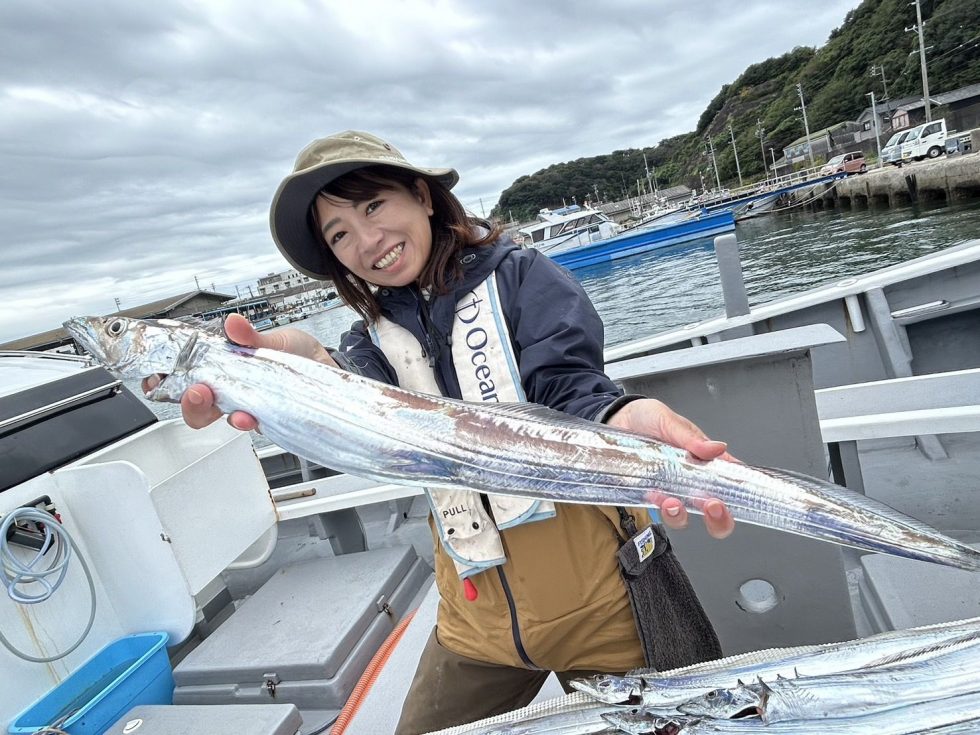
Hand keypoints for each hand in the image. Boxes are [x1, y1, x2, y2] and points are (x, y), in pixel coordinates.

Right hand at [142, 313, 336, 431]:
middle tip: (197, 392)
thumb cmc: (295, 353)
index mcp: (224, 369)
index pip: (187, 379)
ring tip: (226, 407)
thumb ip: (251, 335)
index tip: (157, 378)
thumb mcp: (273, 338)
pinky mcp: (271, 418)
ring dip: (222, 414)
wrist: (326, 366)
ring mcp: (251, 406)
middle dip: (192, 403)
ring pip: (224, 418)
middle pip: (199, 406)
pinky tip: (252, 417)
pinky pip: (254, 425)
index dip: (167, 382)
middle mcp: (233, 391)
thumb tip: (234, 323)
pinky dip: (250, 422)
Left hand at [606, 398, 735, 538]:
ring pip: (684, 517)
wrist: (616, 419)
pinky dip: (657, 507)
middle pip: (714, 513)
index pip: (731, 484)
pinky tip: (654, 496)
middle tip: (713, 506)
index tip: (738, 497)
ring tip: (673, 503)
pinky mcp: (647, 495)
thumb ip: (691, 438)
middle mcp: (691, 482)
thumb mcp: (669, 421)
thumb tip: (718, 448)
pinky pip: (655, 510)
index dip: (740, 497)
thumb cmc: (648, 417)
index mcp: (705, 463)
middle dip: (719, 519)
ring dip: (682, 516)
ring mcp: (669, 491)